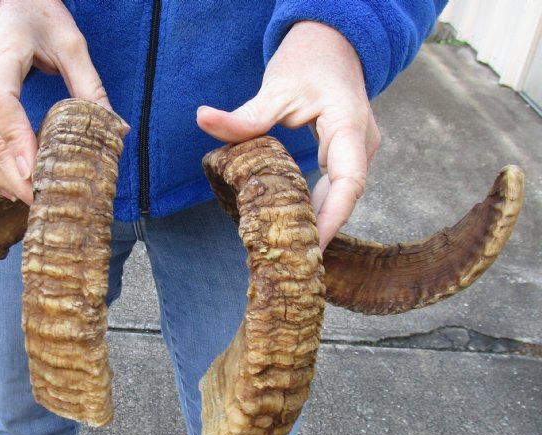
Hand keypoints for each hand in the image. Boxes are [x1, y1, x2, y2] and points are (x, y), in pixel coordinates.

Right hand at [0, 0, 112, 202]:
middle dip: (12, 175)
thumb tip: (116, 128)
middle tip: (41, 198)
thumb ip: (90, 86)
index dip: (14, 139)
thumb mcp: (70, 43)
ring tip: (30, 198)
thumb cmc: (34, 14)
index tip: (33, 170)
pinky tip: (10, 187)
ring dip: (0, 179)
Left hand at [197, 21, 380, 249]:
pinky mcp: (348, 154)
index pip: (349, 181)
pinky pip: (336, 186)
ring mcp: (358, 150)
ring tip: (291, 251)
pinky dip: (318, 205)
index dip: (333, 217)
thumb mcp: (275, 87)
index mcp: (349, 125)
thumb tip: (202, 119)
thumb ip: (244, 115)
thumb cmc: (308, 61)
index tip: (314, 244)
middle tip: (292, 259)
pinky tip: (296, 226)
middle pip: (346, 195)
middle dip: (323, 228)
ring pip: (342, 194)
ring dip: (320, 220)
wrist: (332, 44)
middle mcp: (362, 142)